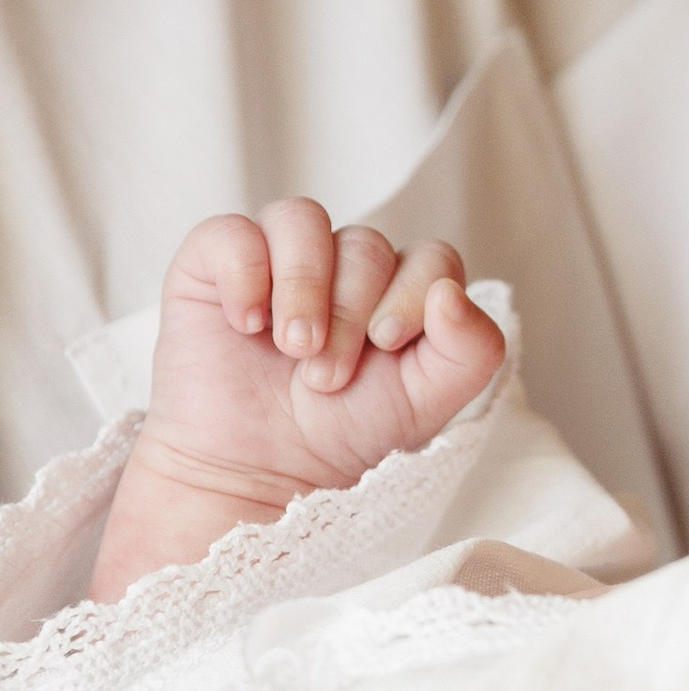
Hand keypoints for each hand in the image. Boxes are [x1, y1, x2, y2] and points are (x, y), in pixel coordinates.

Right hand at [91, 202, 505, 599]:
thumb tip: (452, 291)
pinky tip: (248, 324)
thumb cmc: (345, 432)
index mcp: (400, 289)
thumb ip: (470, 351)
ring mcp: (278, 257)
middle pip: (367, 245)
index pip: (431, 256)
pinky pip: (232, 232)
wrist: (259, 471)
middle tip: (326, 379)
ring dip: (303, 288)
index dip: (414, 293)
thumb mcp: (426, 403)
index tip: (387, 344)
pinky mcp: (215, 263)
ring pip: (302, 219)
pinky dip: (245, 274)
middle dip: (351, 315)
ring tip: (293, 349)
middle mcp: (342, 263)